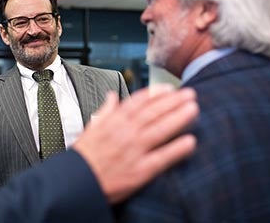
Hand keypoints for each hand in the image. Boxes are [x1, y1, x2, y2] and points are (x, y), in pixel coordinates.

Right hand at [72, 84, 197, 203]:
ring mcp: (134, 150)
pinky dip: (176, 149)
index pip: (138, 102)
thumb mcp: (91, 127)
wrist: (77, 181)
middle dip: (173, 102)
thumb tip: (111, 96)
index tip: (169, 89)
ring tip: (193, 109)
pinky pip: (161, 158)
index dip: (156, 94)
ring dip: (179, 118)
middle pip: (154, 112)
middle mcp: (126, 132)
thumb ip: (105, 110)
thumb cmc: (84, 156)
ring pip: (160, 130)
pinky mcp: (140, 170)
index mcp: (114, 121)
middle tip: (189, 94)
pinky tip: (190, 142)